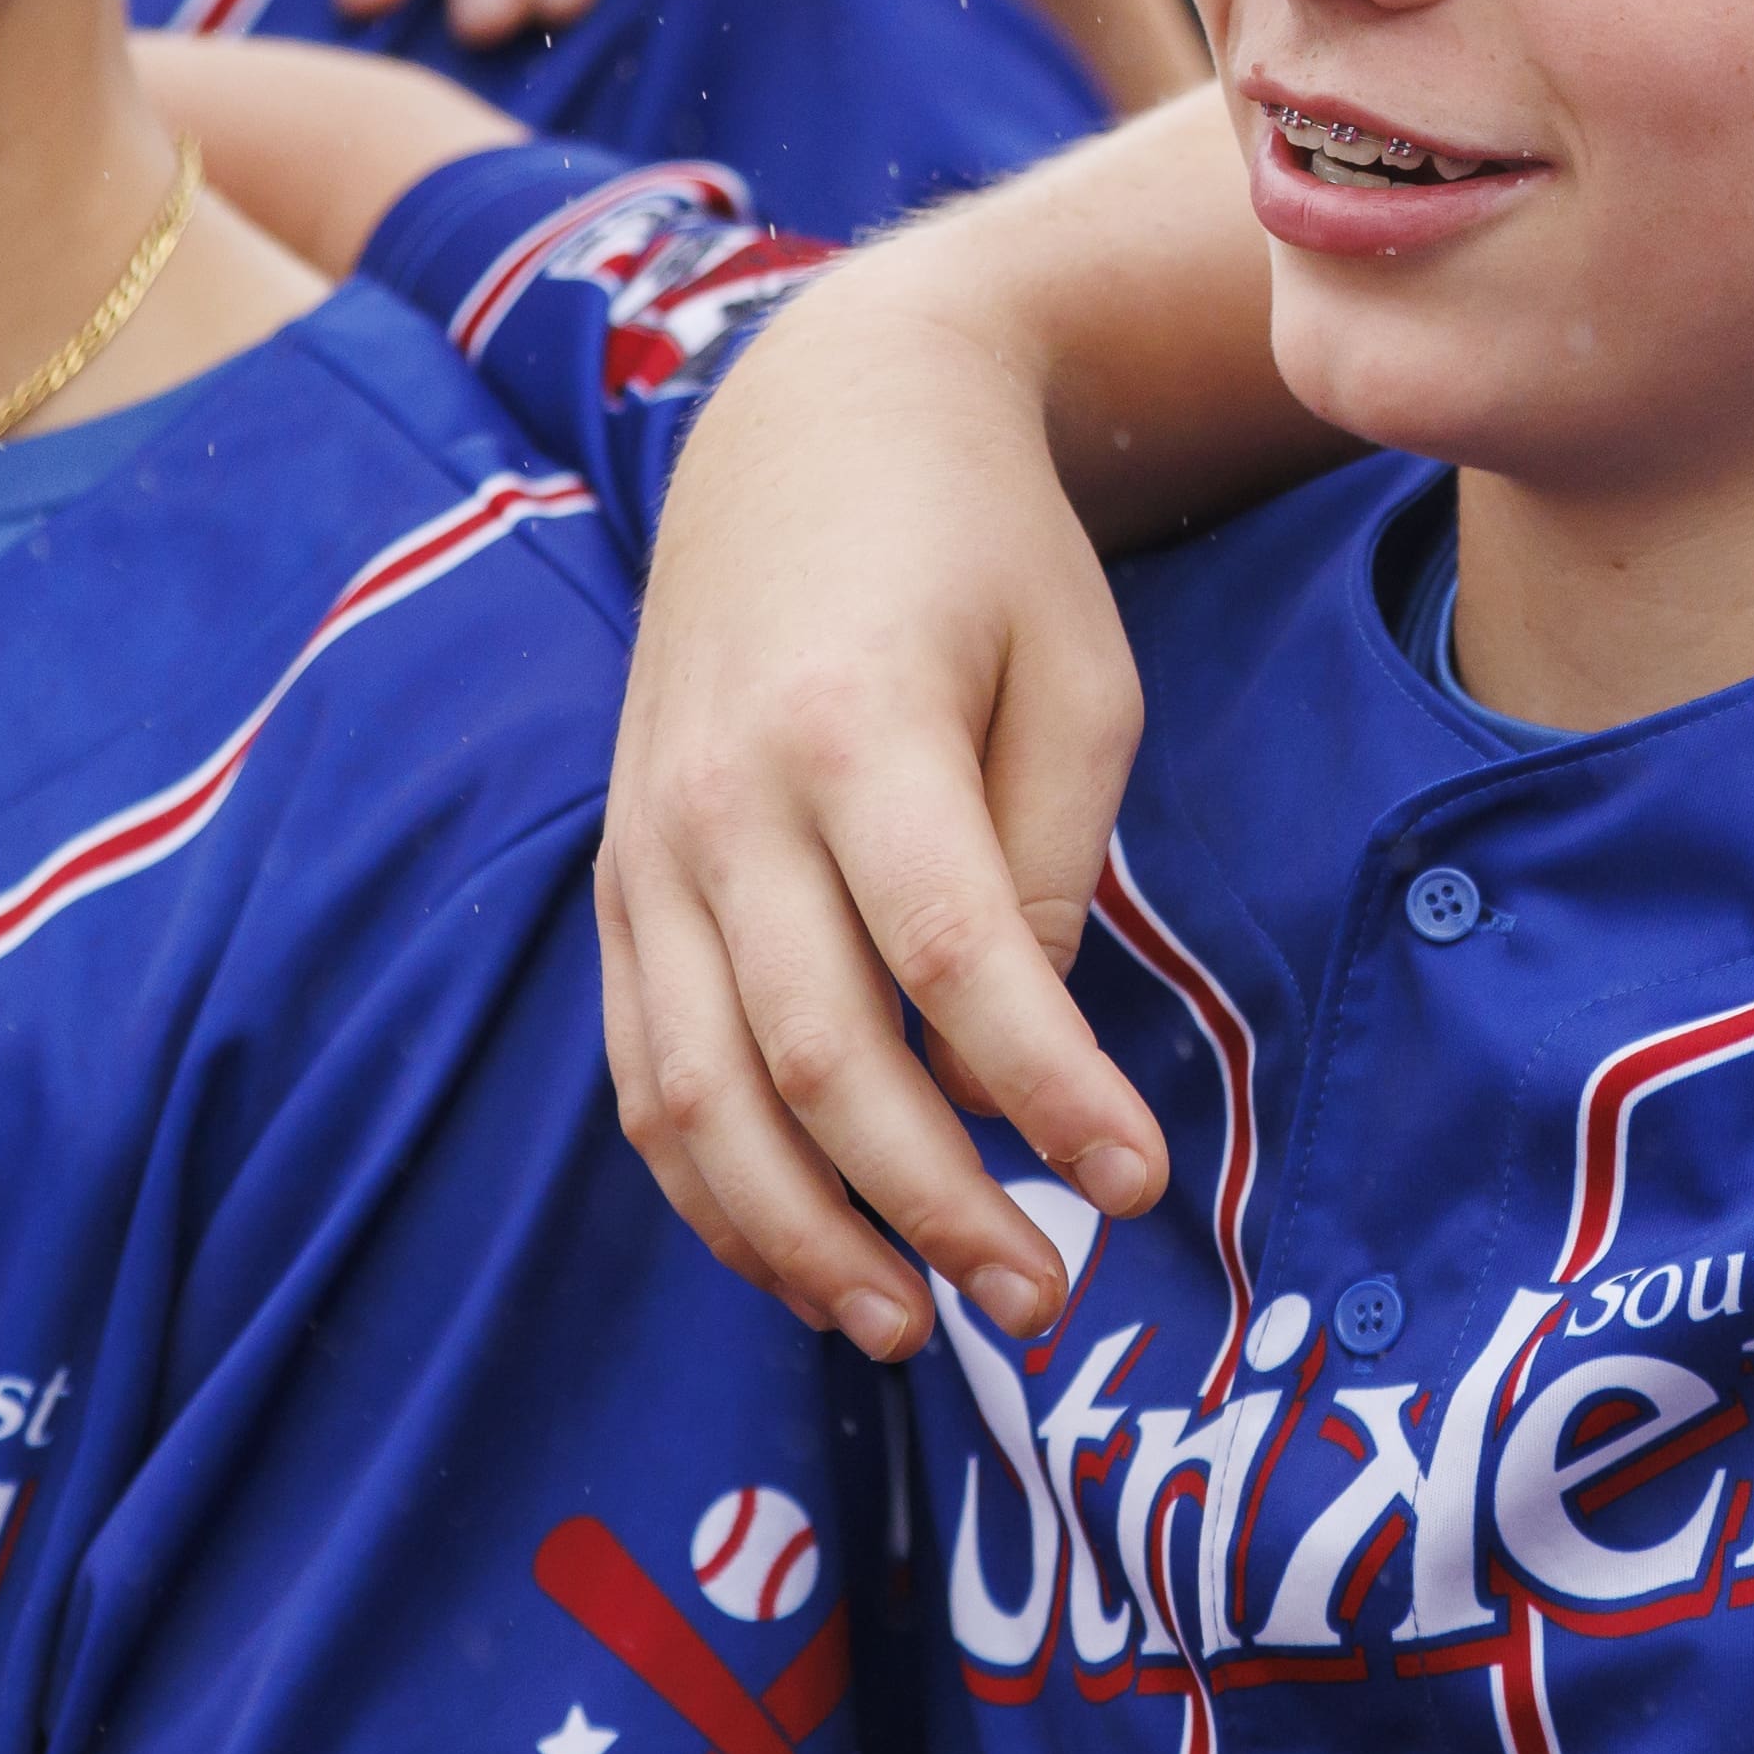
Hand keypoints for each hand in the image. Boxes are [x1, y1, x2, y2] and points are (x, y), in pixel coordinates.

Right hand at [589, 266, 1175, 1359]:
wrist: (816, 424)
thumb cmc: (987, 556)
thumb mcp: (1077, 679)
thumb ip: (1041, 867)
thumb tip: (1012, 1049)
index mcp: (859, 728)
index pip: (949, 958)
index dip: (1041, 1093)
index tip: (1134, 1189)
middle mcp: (726, 797)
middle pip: (812, 1053)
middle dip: (931, 1204)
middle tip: (1042, 1298)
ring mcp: (650, 846)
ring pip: (694, 1093)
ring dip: (802, 1235)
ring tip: (915, 1330)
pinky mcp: (618, 881)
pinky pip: (641, 1069)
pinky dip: (715, 1188)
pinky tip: (809, 1257)